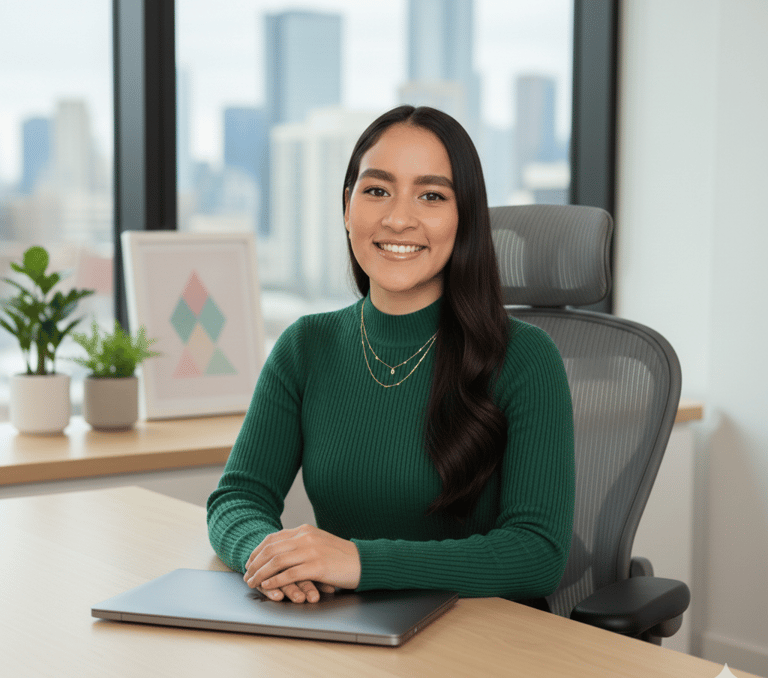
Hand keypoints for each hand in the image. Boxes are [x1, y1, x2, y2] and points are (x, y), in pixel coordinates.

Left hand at [244, 525, 360, 601]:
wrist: (364, 561)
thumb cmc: (341, 556)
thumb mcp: (319, 543)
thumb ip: (301, 544)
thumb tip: (281, 552)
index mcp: (305, 530)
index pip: (273, 538)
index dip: (257, 551)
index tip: (250, 562)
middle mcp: (306, 537)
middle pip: (271, 549)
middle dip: (255, 563)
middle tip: (247, 575)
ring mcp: (312, 551)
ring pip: (277, 561)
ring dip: (261, 573)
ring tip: (253, 583)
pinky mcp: (318, 566)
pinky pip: (290, 573)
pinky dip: (275, 580)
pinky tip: (268, 585)